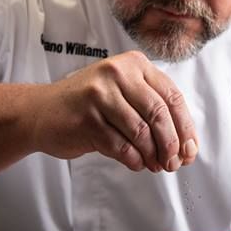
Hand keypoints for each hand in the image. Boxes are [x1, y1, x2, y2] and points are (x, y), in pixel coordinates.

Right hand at [36, 51, 198, 172]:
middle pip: (159, 114)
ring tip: (155, 165)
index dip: (185, 127)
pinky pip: (120, 146)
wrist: (41, 112)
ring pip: (141, 132)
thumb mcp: (123, 94)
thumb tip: (185, 147)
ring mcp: (99, 95)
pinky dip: (133, 159)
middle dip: (171, 144)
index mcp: (134, 64)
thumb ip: (153, 112)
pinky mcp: (86, 118)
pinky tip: (136, 163)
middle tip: (174, 162)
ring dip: (152, 155)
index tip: (189, 149)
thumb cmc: (88, 105)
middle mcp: (117, 73)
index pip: (172, 96)